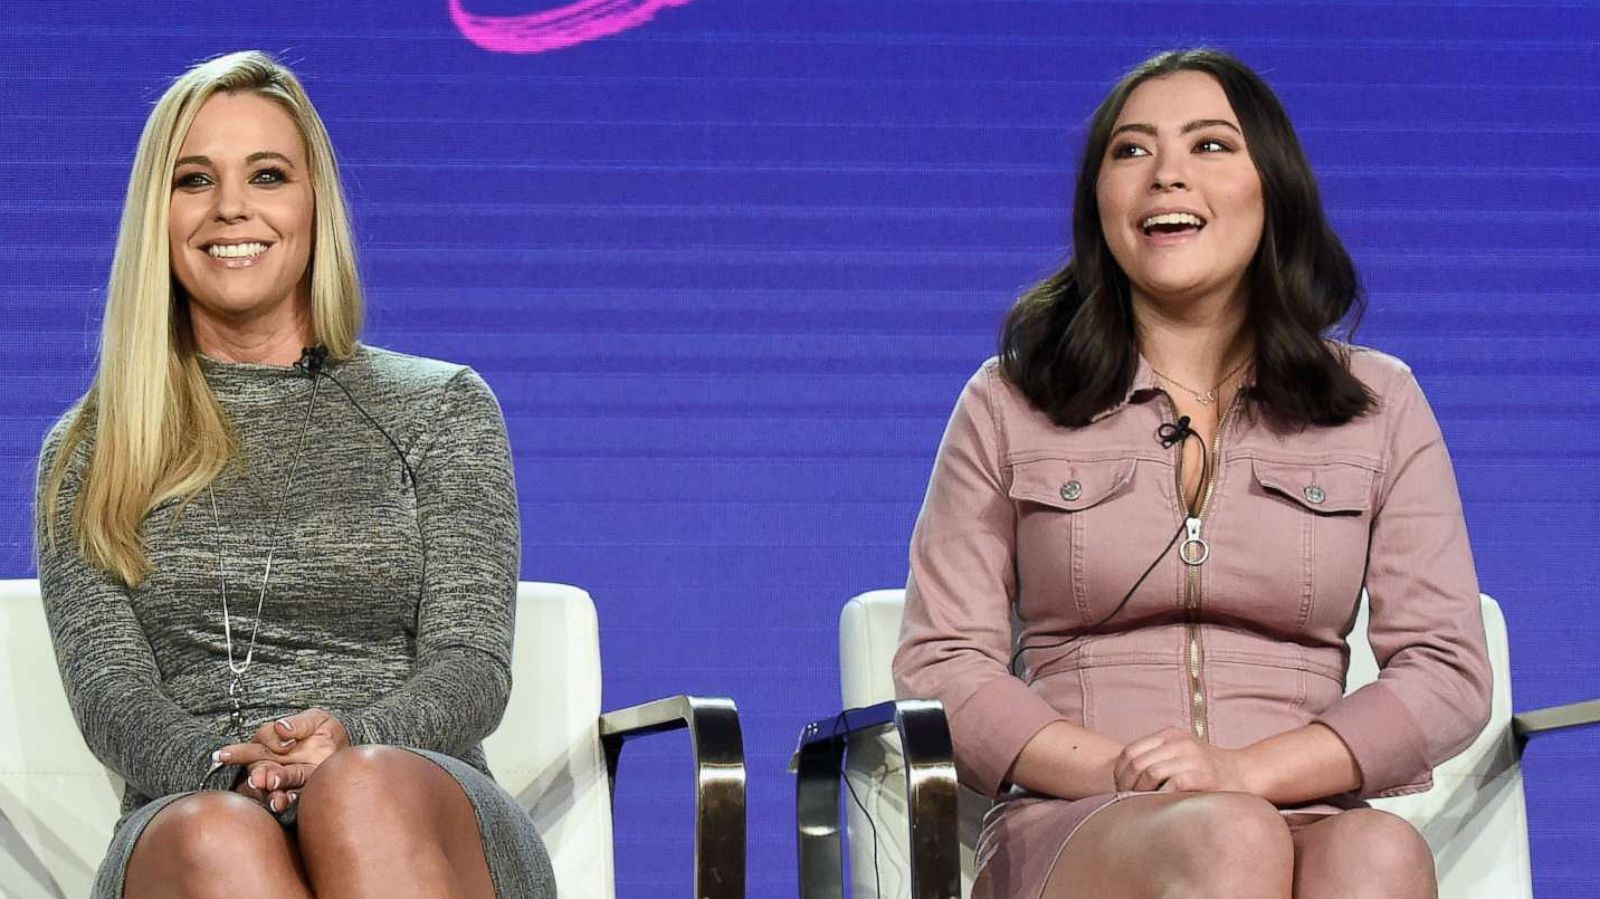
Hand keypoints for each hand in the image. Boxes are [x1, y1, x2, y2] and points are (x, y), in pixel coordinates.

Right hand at [219, 708, 351, 810]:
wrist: (343, 749)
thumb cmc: (323, 732)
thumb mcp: (314, 720)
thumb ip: (298, 723)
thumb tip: (281, 727)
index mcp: (273, 740)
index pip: (264, 737)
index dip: (271, 740)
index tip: (286, 744)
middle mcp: (273, 760)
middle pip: (259, 767)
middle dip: (258, 774)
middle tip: (257, 779)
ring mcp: (284, 778)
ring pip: (273, 785)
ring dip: (271, 792)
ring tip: (274, 797)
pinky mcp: (297, 791)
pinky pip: (289, 798)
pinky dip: (287, 800)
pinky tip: (289, 799)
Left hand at [1113, 727, 1254, 794]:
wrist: (1245, 774)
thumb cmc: (1207, 771)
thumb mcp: (1180, 754)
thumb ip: (1156, 758)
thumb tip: (1122, 780)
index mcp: (1170, 735)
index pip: (1130, 752)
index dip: (1120, 774)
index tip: (1121, 790)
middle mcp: (1180, 742)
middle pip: (1137, 762)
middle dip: (1127, 785)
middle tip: (1127, 802)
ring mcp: (1194, 757)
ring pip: (1151, 771)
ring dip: (1141, 792)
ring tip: (1141, 806)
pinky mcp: (1205, 775)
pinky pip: (1173, 783)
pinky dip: (1161, 795)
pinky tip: (1161, 805)